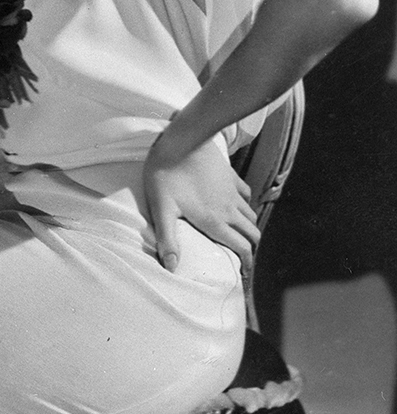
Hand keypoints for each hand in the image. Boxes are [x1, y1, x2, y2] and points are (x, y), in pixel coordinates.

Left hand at [143, 131, 259, 277]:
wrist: (182, 139)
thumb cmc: (166, 174)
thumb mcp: (162, 209)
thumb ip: (168, 239)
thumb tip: (171, 268)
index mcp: (214, 220)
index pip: (241, 247)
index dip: (246, 263)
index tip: (243, 274)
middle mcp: (229, 209)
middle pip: (252, 233)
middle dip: (250, 248)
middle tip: (242, 257)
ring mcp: (232, 192)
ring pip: (251, 215)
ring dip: (248, 228)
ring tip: (239, 236)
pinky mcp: (231, 177)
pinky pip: (245, 196)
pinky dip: (245, 206)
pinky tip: (235, 207)